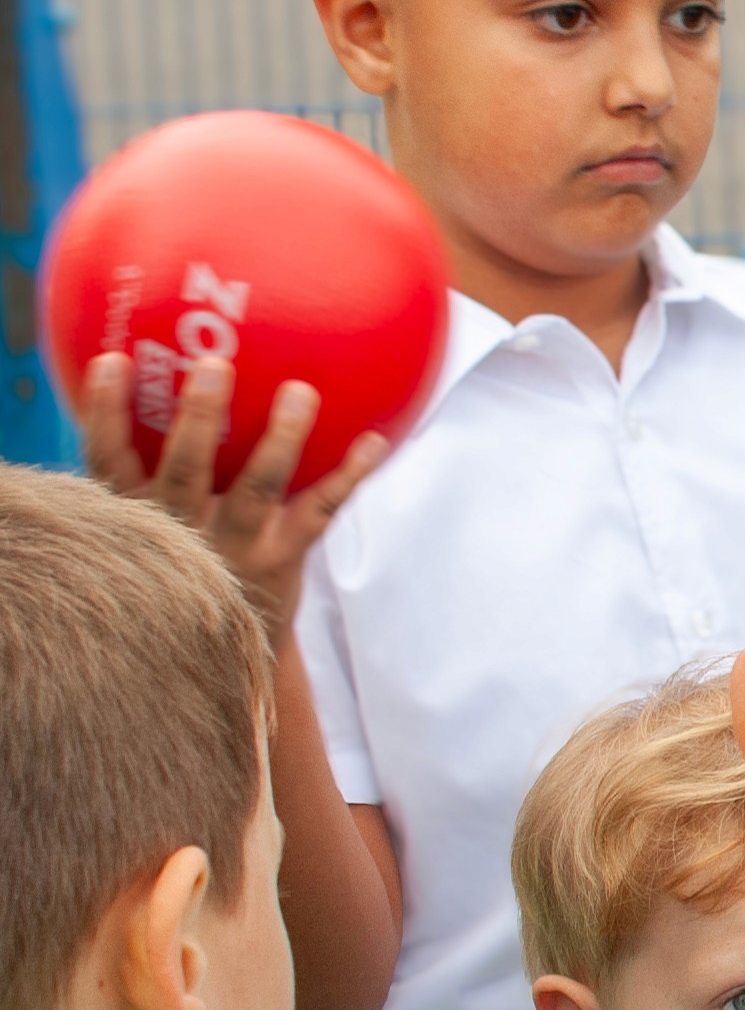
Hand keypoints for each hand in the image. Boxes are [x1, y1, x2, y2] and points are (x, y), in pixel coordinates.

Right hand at [73, 351, 385, 639]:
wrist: (223, 650)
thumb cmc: (186, 562)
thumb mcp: (147, 528)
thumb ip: (146, 468)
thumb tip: (146, 378)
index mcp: (137, 514)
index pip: (107, 458)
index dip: (104, 411)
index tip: (113, 359)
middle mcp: (181, 530)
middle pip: (183, 468)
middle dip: (197, 418)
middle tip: (212, 364)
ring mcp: (235, 547)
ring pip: (257, 486)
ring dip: (281, 438)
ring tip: (301, 391)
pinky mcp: (283, 559)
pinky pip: (319, 511)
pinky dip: (348, 475)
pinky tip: (375, 440)